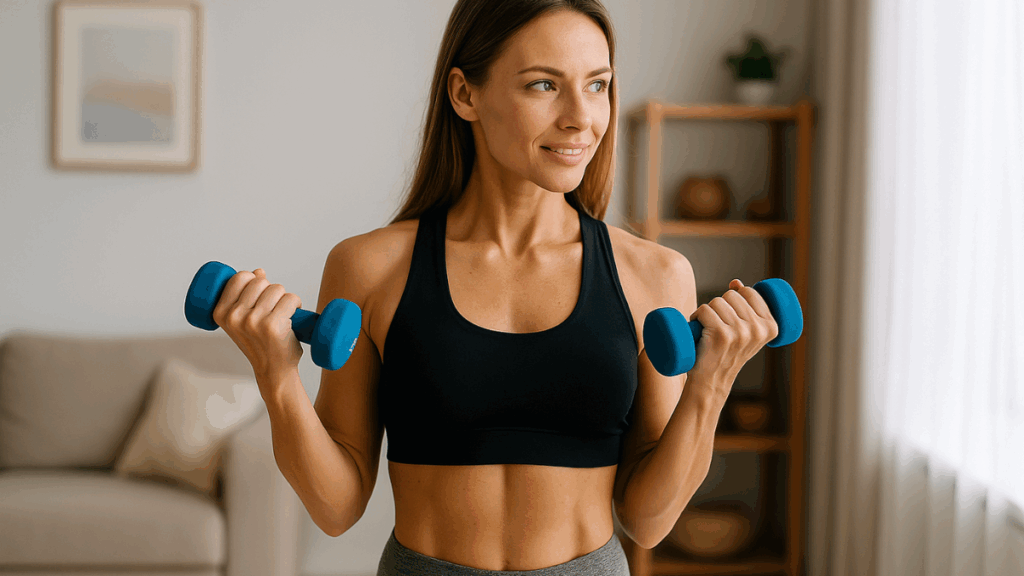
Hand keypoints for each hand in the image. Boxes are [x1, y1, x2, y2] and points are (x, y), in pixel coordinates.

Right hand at [211, 268, 303, 383]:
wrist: (273, 370)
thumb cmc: (260, 343)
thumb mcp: (243, 320)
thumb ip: (246, 295)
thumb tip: (259, 272)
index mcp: (220, 312)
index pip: (239, 277)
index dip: (254, 280)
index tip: (259, 295)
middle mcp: (234, 316)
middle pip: (260, 281)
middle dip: (271, 290)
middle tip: (273, 307)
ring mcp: (252, 321)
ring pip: (277, 288)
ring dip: (285, 298)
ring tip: (283, 313)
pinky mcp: (272, 325)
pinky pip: (291, 298)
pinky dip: (297, 304)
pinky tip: (294, 315)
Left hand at [688, 278, 779, 397]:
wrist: (712, 381)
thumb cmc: (727, 353)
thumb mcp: (745, 331)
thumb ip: (746, 306)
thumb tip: (735, 282)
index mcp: (771, 327)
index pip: (750, 292)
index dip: (735, 298)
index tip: (732, 317)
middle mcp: (758, 329)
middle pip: (731, 295)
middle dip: (720, 306)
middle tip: (718, 326)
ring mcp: (740, 332)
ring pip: (716, 301)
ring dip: (707, 312)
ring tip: (708, 330)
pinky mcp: (721, 335)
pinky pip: (704, 309)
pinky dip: (696, 317)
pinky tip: (698, 330)